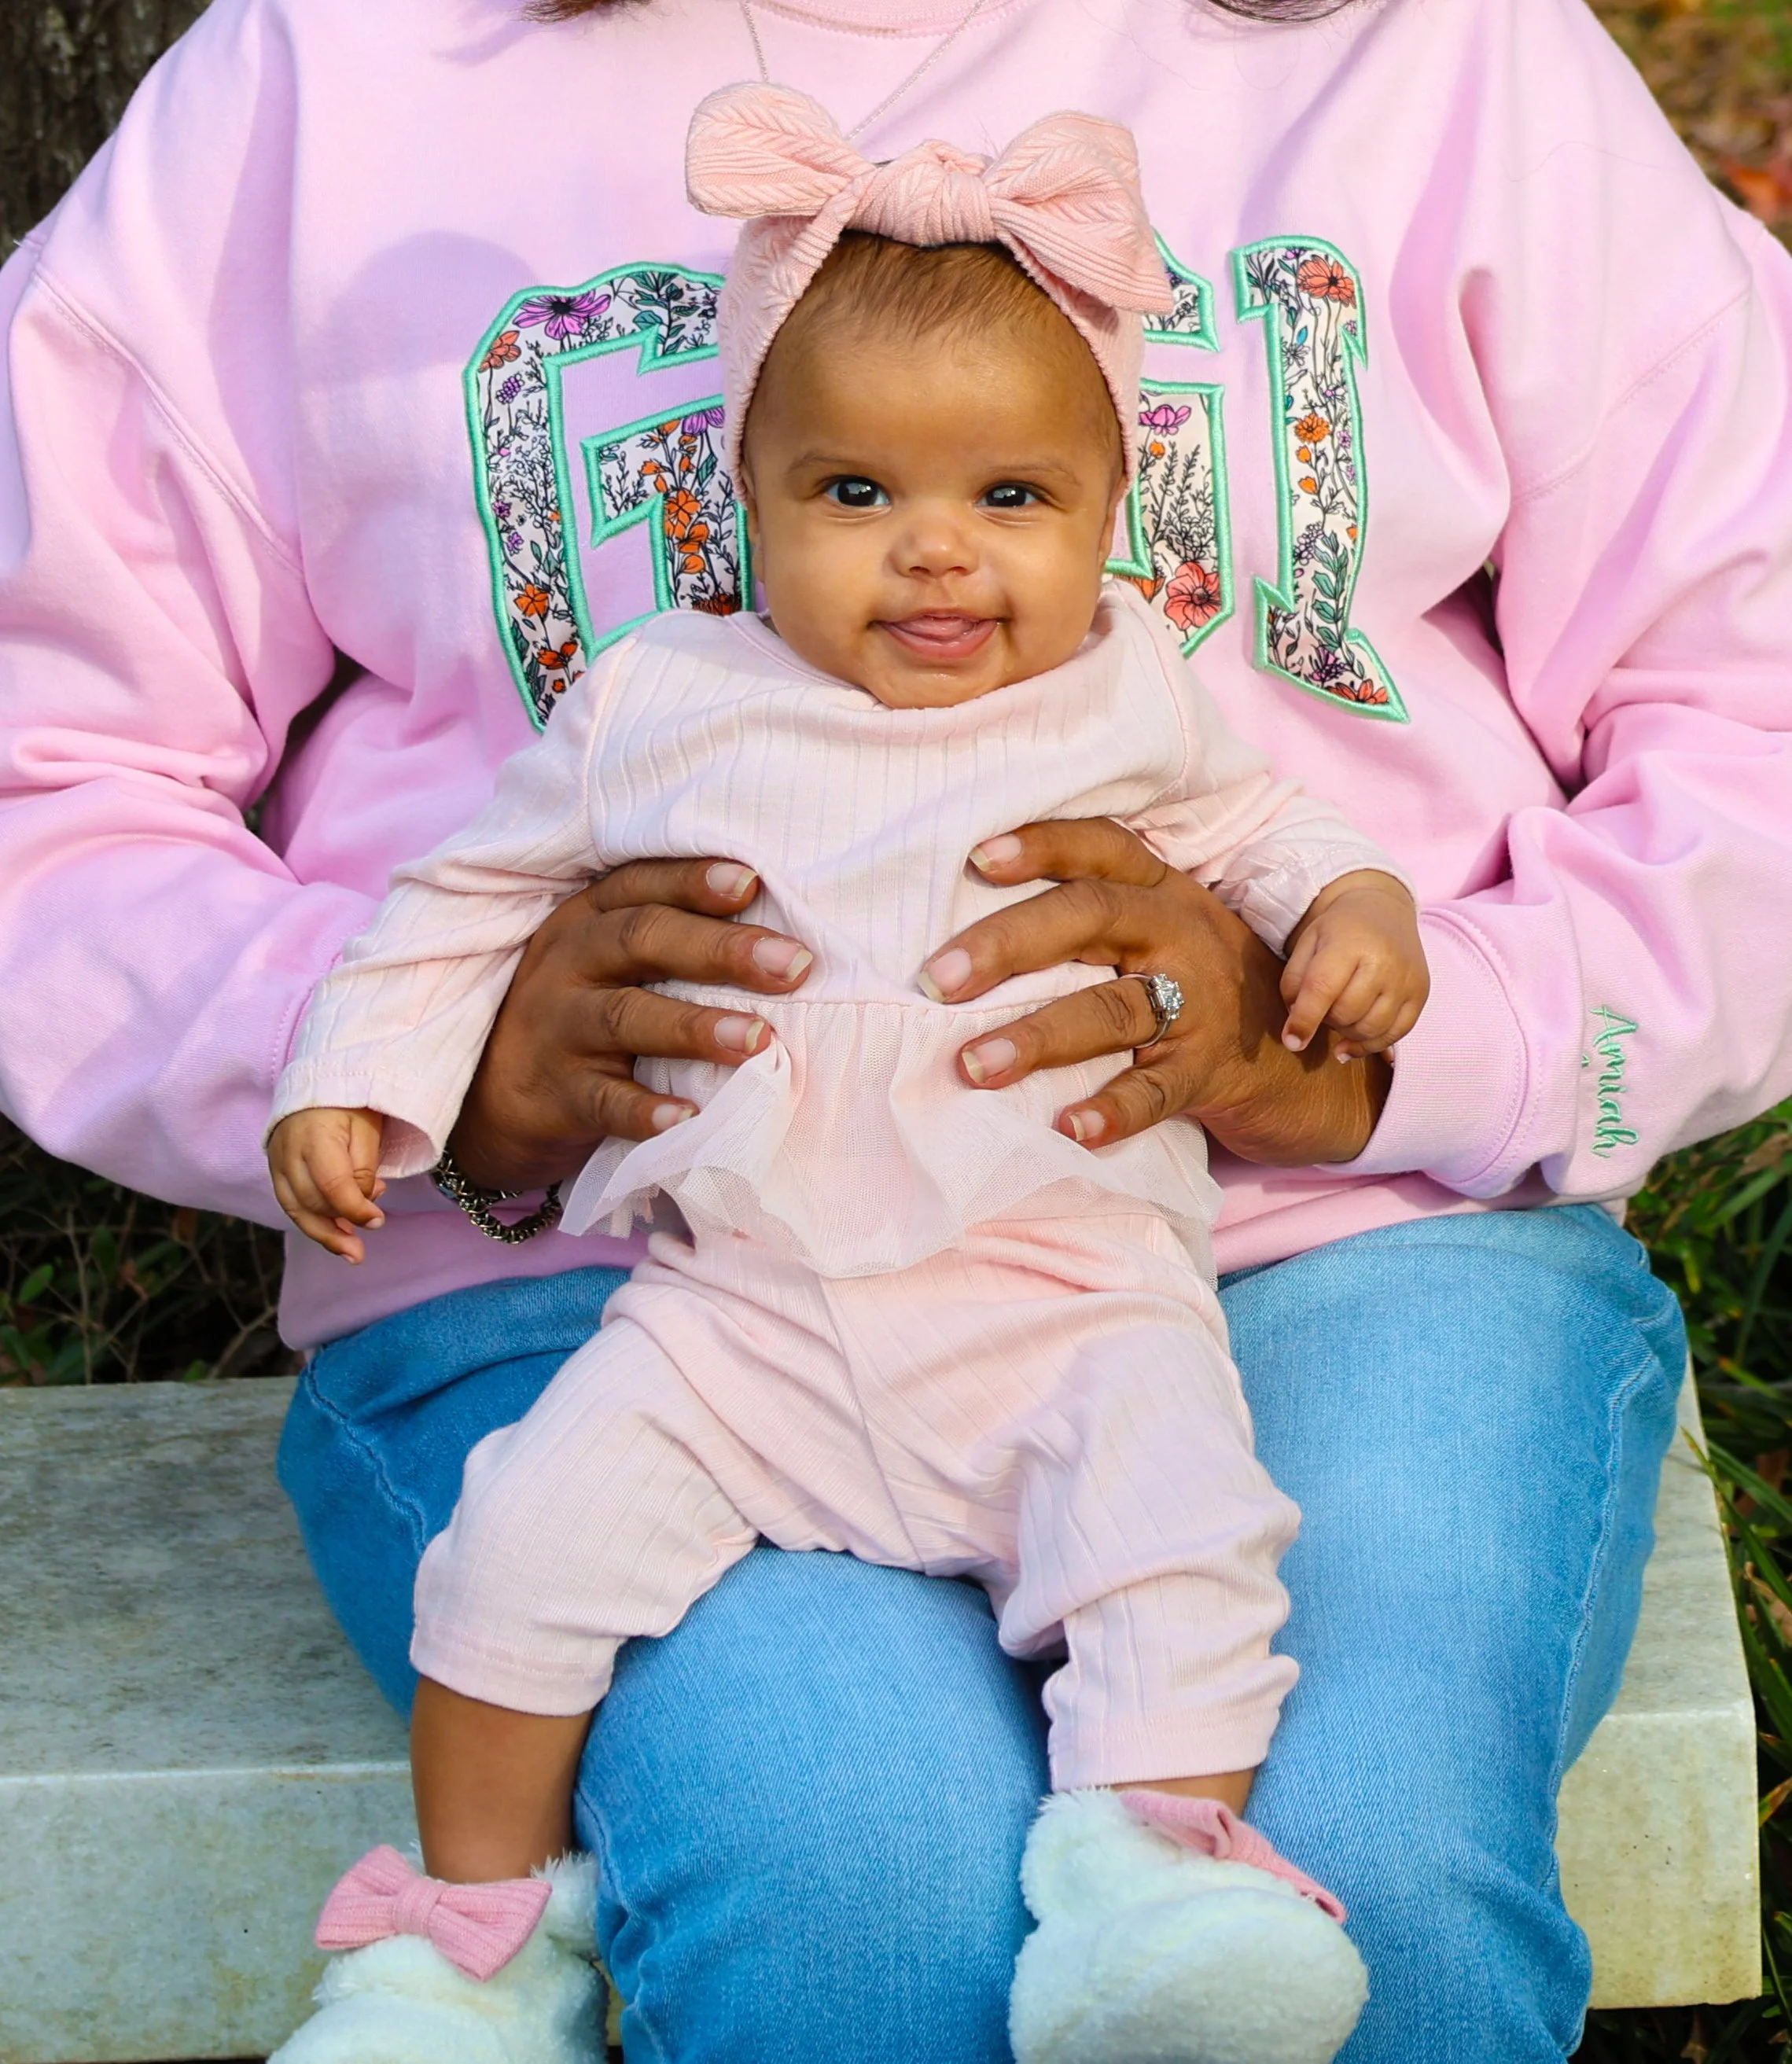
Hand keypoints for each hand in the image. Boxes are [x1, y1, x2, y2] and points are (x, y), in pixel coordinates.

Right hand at [269, 1107, 386, 1262]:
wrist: (316, 1085)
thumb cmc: (348, 1104)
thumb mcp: (366, 1130)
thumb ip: (363, 1169)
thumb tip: (363, 1205)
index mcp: (314, 1137)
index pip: (332, 1185)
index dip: (355, 1209)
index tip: (377, 1222)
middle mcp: (288, 1153)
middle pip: (311, 1202)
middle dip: (339, 1228)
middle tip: (364, 1244)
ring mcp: (276, 1163)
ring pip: (295, 1209)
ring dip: (324, 1233)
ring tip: (350, 1250)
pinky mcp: (275, 1170)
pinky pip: (290, 1204)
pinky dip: (312, 1222)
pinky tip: (333, 1233)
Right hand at [448, 858, 812, 1191]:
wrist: (493, 1100)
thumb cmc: (584, 1015)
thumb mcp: (611, 962)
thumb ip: (674, 939)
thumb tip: (782, 939)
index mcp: (589, 918)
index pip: (640, 884)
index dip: (693, 881)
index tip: (753, 882)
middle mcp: (568, 962)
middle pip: (641, 940)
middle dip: (721, 950)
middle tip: (793, 966)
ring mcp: (555, 1028)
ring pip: (624, 1017)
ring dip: (695, 1027)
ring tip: (757, 1039)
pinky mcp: (553, 1095)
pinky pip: (602, 1101)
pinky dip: (645, 1110)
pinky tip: (688, 1117)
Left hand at [918, 820, 1390, 1166]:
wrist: (1305, 1053)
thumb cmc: (1196, 981)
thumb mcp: (1160, 927)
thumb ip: (1089, 914)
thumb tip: (961, 927)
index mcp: (1160, 891)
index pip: (1101, 848)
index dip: (1042, 845)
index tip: (975, 857)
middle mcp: (1179, 934)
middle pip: (1091, 919)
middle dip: (1009, 944)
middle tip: (939, 979)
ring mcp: (1199, 1003)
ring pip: (1113, 1010)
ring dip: (1038, 1038)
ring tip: (973, 1064)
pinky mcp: (1209, 1071)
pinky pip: (1157, 1092)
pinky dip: (1113, 1113)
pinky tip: (1067, 1130)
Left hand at [1279, 870, 1428, 1059]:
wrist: (1383, 910)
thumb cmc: (1339, 930)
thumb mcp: (1307, 943)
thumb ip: (1294, 983)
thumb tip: (1296, 1028)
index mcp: (1350, 943)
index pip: (1323, 989)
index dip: (1304, 1020)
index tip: (1292, 1042)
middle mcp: (1384, 962)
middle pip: (1346, 1013)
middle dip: (1326, 1019)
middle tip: (1323, 1007)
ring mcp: (1406, 979)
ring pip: (1370, 1029)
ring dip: (1346, 1033)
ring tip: (1339, 1017)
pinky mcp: (1420, 994)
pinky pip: (1395, 1034)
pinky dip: (1370, 1045)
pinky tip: (1350, 1044)